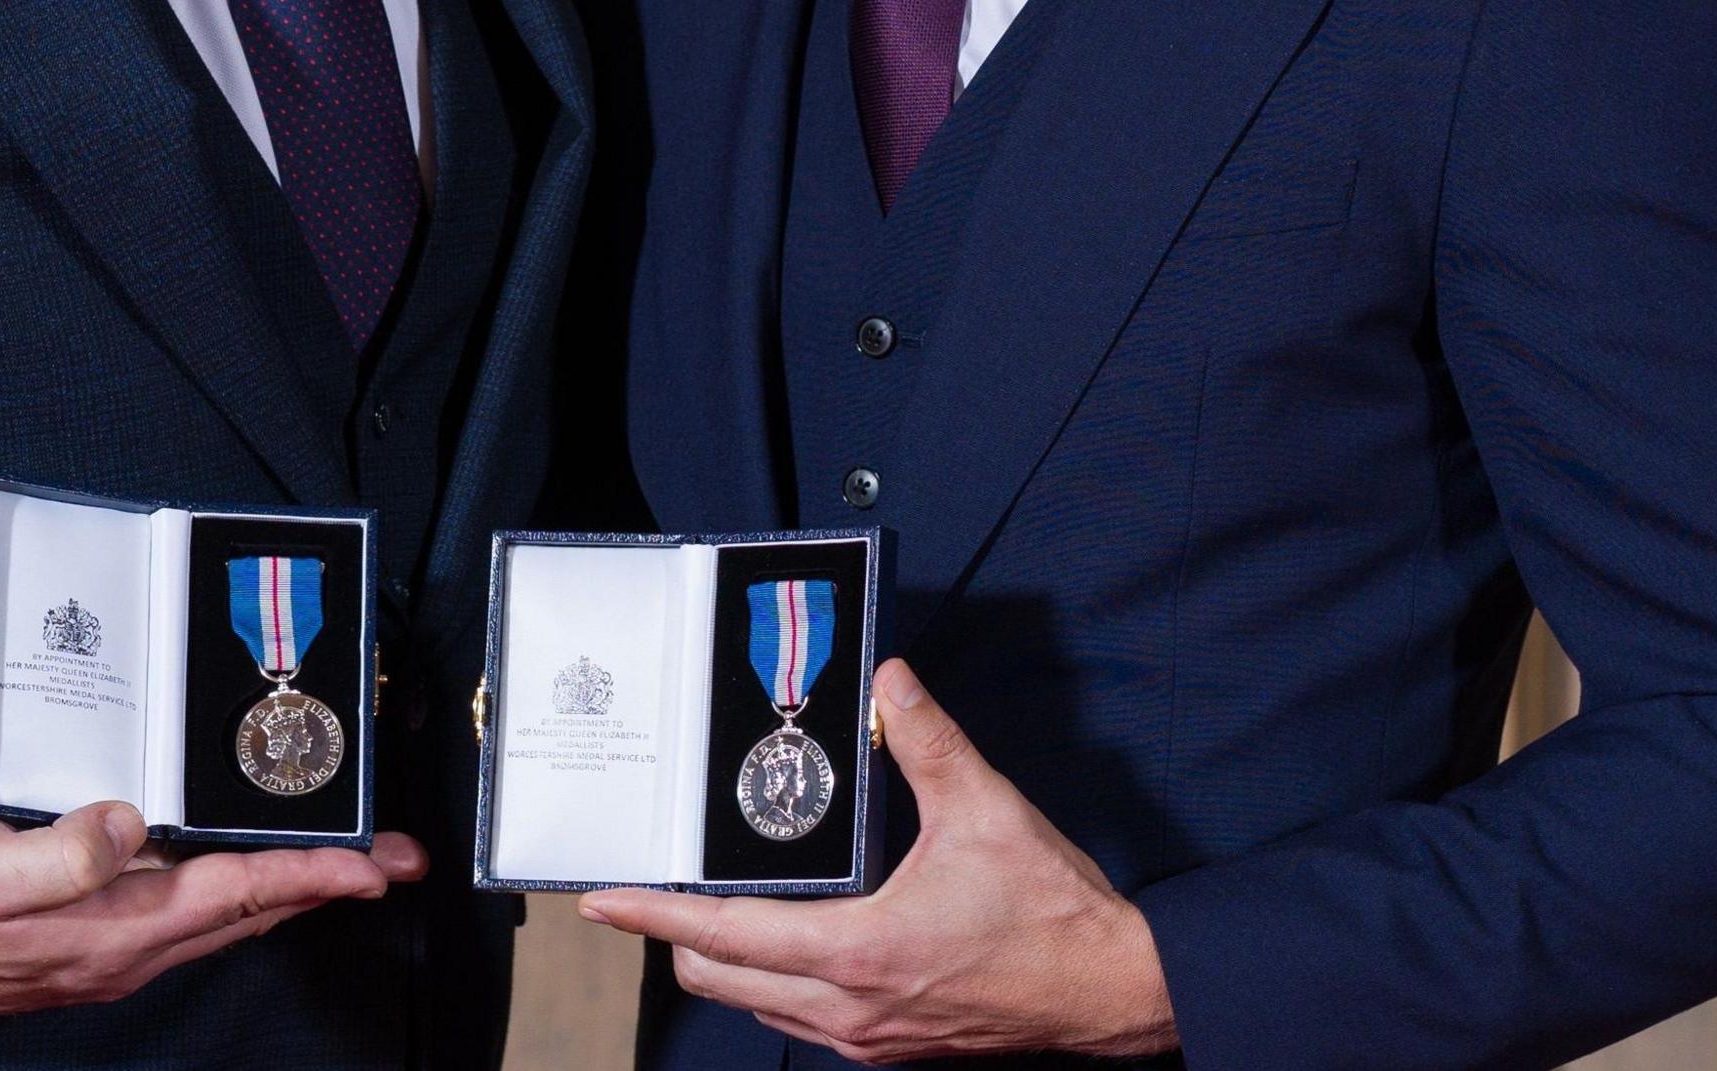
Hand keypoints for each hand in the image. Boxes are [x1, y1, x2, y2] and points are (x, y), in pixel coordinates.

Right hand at [0, 801, 425, 1022]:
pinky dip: (226, 887)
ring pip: (218, 916)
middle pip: (244, 912)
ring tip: (341, 860)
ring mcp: (101, 948)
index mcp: (107, 933)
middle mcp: (118, 949)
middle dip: (324, 885)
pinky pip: (178, 913)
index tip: (377, 864)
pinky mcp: (79, 936)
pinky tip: (234, 868)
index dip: (311, 877)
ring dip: (284, 887)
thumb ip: (61, 854)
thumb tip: (131, 825)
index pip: (234, 897)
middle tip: (394, 859)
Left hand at [579, 659, 1170, 1063]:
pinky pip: (800, 1022)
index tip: (603, 899)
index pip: (725, 937)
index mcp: (861, 951)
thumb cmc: (1055, 915)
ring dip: (727, 962)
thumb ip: (928, 741)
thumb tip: (888, 682)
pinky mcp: (889, 1051)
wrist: (1112, 994)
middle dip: (678, 939)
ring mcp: (867, 1039)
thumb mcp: (989, 811)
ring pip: (756, 1005)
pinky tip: (794, 939)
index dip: (655, 915)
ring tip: (722, 907)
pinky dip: (774, 984)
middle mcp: (849, 1008)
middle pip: (718, 981)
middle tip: (667, 888)